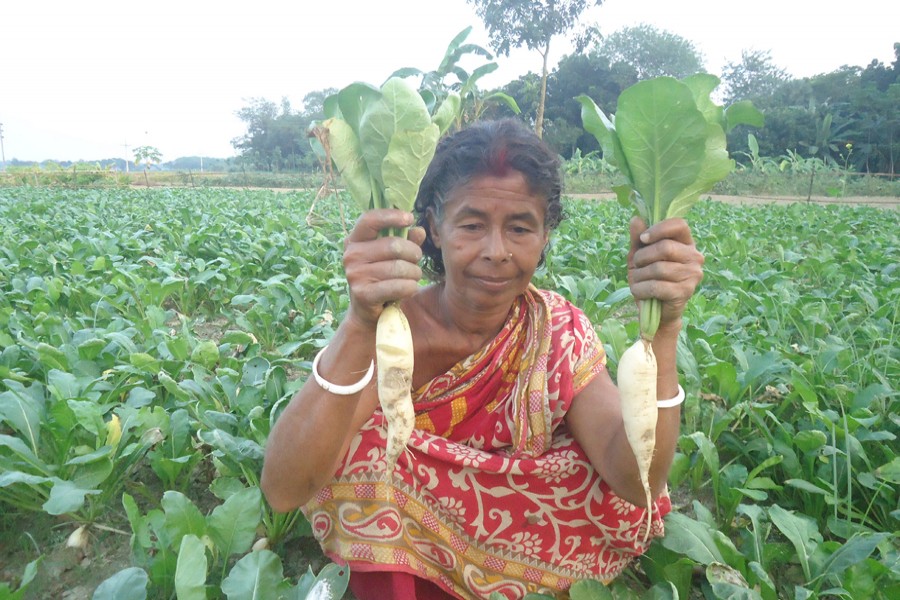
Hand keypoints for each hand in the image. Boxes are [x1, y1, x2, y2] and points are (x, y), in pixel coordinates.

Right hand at [343, 209, 425, 327]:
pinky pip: (398, 286)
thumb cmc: (381, 277)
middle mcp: (351, 255)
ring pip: (400, 267)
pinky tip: (410, 288)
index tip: (409, 218)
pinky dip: (410, 287)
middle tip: (417, 260)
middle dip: (413, 253)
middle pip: (394, 245)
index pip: (369, 219)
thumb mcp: (391, 256)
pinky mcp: (363, 294)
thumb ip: (405, 241)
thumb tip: (419, 231)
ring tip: (414, 277)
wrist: (366, 310)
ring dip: (414, 273)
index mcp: (355, 240)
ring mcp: (355, 275)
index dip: (391, 216)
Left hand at [627, 216, 703, 330]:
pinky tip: (639, 292)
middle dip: (643, 256)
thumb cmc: (649, 278)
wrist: (656, 311)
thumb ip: (638, 239)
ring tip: (638, 280)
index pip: (679, 224)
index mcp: (686, 243)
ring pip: (658, 268)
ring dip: (640, 275)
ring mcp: (692, 275)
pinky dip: (641, 289)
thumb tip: (636, 218)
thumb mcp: (640, 256)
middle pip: (665, 247)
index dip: (659, 228)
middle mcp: (694, 257)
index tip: (643, 238)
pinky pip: (656, 286)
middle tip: (637, 265)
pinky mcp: (685, 292)